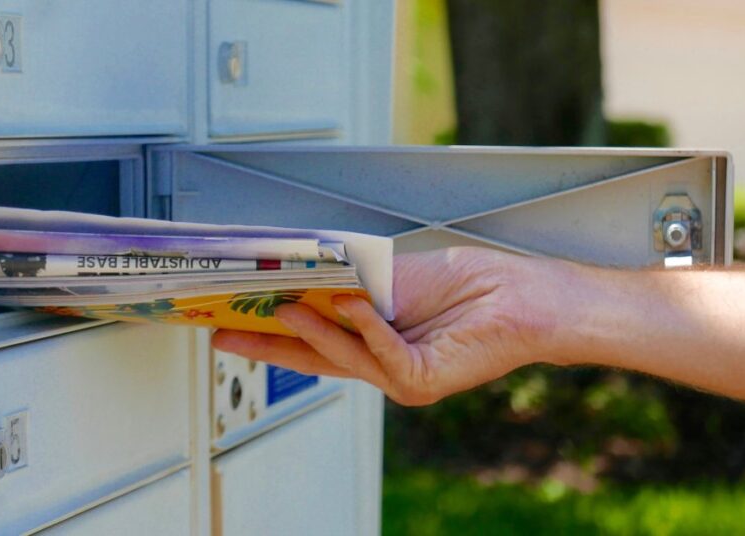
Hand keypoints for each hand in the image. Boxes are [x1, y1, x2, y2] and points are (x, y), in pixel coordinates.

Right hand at [212, 247, 573, 405]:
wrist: (520, 295)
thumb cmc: (465, 283)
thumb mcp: (390, 277)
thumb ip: (346, 284)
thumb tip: (298, 274)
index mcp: (370, 340)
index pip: (309, 340)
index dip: (268, 333)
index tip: (231, 320)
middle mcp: (381, 365)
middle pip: (312, 357)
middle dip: (266, 345)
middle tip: (223, 331)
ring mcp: (400, 377)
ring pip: (344, 356)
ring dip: (312, 330)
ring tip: (282, 306)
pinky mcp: (422, 380)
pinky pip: (384, 354)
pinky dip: (367, 326)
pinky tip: (353, 304)